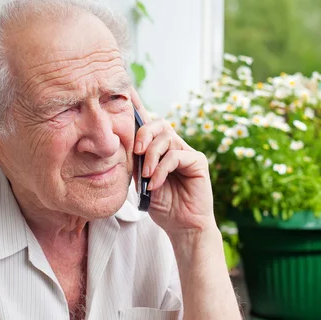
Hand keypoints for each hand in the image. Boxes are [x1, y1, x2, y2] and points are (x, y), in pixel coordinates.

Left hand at [130, 88, 214, 235]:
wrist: (182, 226)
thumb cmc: (162, 204)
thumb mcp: (140, 181)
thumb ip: (135, 161)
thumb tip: (121, 143)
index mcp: (160, 149)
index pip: (148, 124)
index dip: (138, 107)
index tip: (125, 92)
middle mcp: (175, 146)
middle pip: (158, 124)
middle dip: (143, 133)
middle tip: (136, 151)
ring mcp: (188, 152)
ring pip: (166, 137)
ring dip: (151, 156)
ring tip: (146, 176)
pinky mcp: (198, 162)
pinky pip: (176, 156)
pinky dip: (161, 169)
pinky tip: (154, 184)